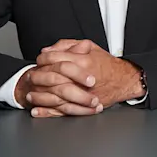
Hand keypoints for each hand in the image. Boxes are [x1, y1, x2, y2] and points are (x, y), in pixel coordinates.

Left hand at [23, 39, 142, 117]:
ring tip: (31, 94)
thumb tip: (48, 50)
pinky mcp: (82, 106)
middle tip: (31, 77)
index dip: (42, 59)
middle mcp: (79, 78)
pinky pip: (61, 110)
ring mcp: (80, 94)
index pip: (52, 58)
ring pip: (52, 95)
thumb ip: (69, 45)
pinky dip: (47, 112)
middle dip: (37, 77)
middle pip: (49, 77)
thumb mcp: (90, 47)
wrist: (125, 81)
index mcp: (81, 61)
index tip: (39, 61)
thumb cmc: (108, 65)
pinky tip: (38, 110)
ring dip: (39, 95)